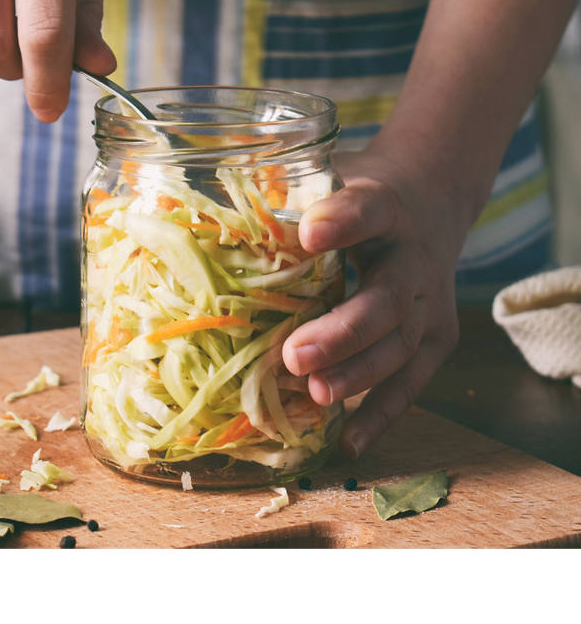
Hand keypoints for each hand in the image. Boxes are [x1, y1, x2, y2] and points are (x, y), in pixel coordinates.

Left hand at [282, 150, 465, 457]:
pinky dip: (380, 415)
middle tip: (295, 356)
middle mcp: (415, 258)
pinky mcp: (438, 339)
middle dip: (343, 332)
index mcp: (386, 207)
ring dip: (357, 375)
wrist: (430, 206)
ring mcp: (431, 303)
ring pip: (401, 345)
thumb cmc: (357, 201)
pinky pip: (411, 383)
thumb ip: (280, 200)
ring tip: (315, 396)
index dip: (343, 222)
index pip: (369, 210)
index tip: (309, 234)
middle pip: (387, 299)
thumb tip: (185, 218)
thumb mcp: (328, 181)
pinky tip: (349, 443)